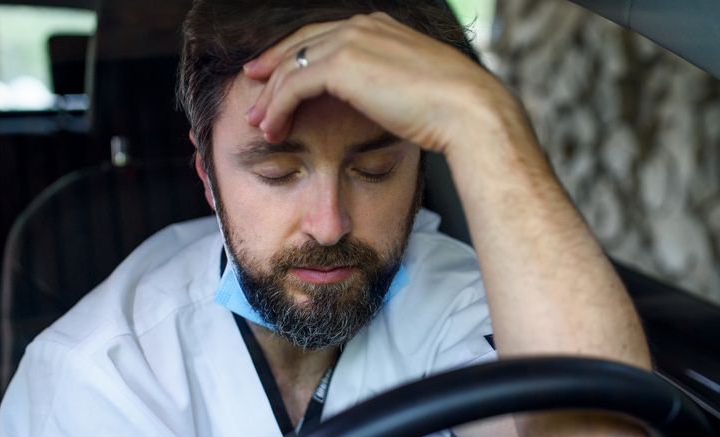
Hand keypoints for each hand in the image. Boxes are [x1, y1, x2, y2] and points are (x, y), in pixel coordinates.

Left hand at [242, 12, 510, 154]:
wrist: (466, 109)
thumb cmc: (451, 109)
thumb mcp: (415, 87)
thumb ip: (389, 83)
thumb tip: (382, 101)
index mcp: (380, 27)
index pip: (324, 36)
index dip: (296, 54)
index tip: (275, 73)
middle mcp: (362, 26)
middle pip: (301, 45)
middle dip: (273, 67)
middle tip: (253, 90)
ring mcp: (350, 42)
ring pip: (292, 66)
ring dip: (270, 95)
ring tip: (259, 121)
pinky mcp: (340, 66)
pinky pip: (293, 85)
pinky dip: (277, 106)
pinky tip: (271, 127)